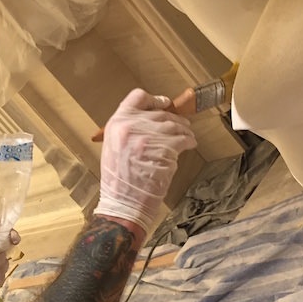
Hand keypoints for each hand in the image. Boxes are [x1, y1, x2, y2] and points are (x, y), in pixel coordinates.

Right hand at [94, 89, 196, 230]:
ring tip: (188, 136)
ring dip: (184, 130)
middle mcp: (129, 127)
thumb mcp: (113, 148)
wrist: (123, 203)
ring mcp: (147, 138)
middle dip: (175, 119)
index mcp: (115, 124)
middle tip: (183, 126)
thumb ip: (127, 130)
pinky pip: (182, 140)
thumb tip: (149, 121)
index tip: (164, 103)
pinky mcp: (163, 151)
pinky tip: (189, 145)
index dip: (154, 99)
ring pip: (173, 125)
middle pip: (160, 113)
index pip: (136, 98)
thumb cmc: (119, 181)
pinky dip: (189, 141)